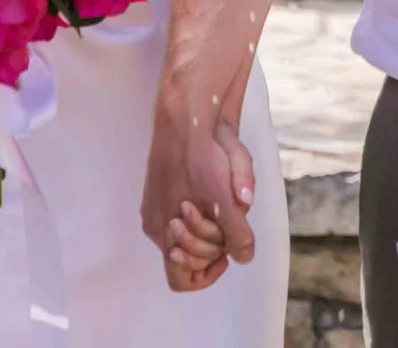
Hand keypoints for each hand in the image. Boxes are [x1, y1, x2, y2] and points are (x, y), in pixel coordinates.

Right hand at [143, 106, 255, 292]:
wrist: (187, 117)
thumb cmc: (204, 157)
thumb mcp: (225, 198)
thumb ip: (236, 234)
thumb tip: (242, 257)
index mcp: (164, 231)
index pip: (182, 279)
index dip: (207, 272)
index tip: (226, 254)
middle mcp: (156, 224)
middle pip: (188, 257)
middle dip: (211, 244)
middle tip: (226, 219)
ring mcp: (155, 205)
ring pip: (187, 234)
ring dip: (207, 224)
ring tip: (219, 199)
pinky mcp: (159, 190)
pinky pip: (180, 213)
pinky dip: (199, 208)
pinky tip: (209, 188)